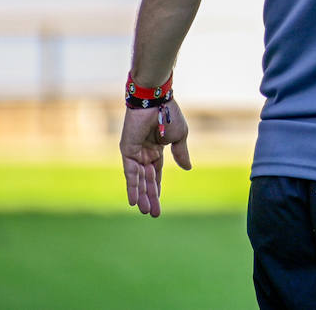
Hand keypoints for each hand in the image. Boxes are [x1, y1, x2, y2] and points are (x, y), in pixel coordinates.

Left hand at [120, 100, 191, 217]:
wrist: (157, 101)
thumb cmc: (169, 114)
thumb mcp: (179, 137)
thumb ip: (180, 153)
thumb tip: (187, 169)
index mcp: (156, 150)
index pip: (156, 175)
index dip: (157, 190)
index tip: (159, 205)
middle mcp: (144, 153)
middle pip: (147, 181)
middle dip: (150, 197)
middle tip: (154, 214)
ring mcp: (135, 153)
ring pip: (139, 180)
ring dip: (142, 196)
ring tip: (146, 212)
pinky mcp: (127, 151)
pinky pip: (131, 173)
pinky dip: (132, 187)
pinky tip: (134, 201)